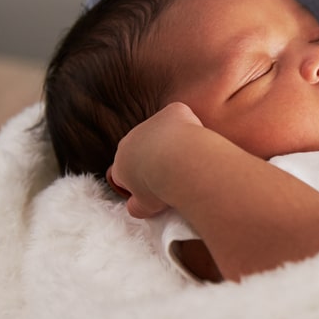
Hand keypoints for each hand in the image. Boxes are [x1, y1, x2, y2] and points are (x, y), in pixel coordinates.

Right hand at [107, 102, 204, 218]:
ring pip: (162, 131)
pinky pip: (179, 115)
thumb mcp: (144, 207)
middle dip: (155, 158)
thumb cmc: (162, 188)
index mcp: (122, 163)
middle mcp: (131, 139)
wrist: (180, 164)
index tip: (155, 187)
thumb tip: (134, 207)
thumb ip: (136, 206)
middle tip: (174, 174)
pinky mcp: (172, 111)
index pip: (124, 170)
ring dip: (172, 142)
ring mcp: (151, 122)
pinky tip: (197, 141)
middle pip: (142, 147)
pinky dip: (188, 125)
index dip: (140, 180)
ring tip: (189, 160)